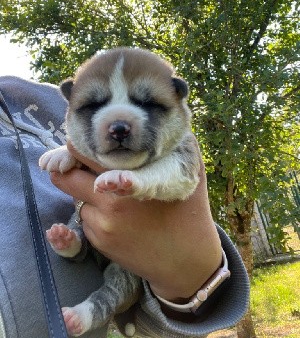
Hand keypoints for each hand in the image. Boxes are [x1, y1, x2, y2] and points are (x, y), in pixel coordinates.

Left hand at [50, 142, 221, 303]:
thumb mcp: (189, 172)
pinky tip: (116, 211)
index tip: (78, 138)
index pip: (85, 154)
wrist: (187, 263)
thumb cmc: (190, 212)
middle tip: (77, 158)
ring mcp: (103, 225)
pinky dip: (93, 209)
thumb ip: (173, 144)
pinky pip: (85, 216)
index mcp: (130, 180)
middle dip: (67, 165)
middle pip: (66, 176)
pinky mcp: (99, 242)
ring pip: (76, 196)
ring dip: (84, 188)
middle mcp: (111, 202)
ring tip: (106, 186)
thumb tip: (155, 122)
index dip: (76, 144)